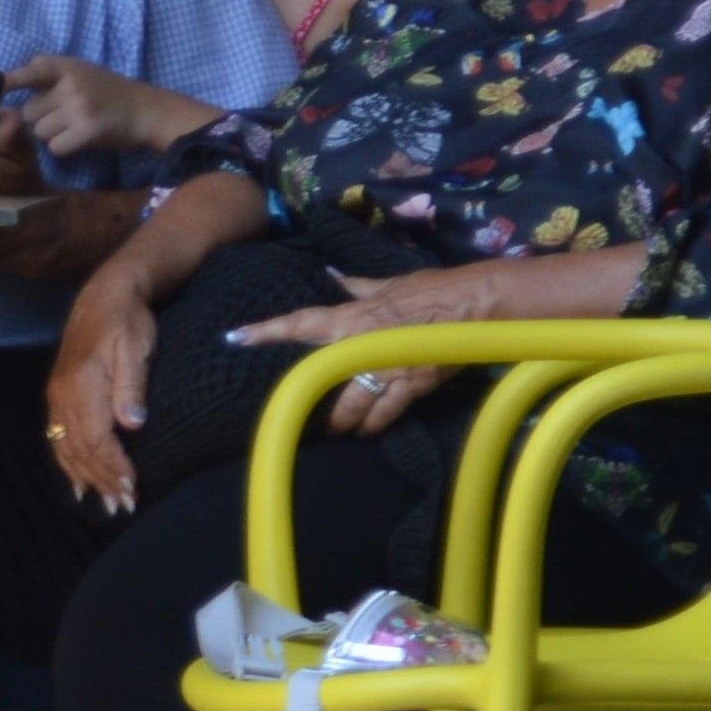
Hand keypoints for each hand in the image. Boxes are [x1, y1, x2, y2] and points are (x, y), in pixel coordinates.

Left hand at [4, 53, 197, 163]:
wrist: (146, 110)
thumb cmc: (108, 91)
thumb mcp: (81, 71)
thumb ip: (49, 74)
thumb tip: (10, 83)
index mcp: (67, 66)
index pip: (32, 71)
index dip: (12, 80)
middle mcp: (71, 84)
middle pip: (29, 112)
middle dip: (40, 118)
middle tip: (63, 116)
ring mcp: (80, 107)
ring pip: (40, 132)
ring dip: (52, 135)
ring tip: (73, 127)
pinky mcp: (88, 130)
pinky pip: (56, 147)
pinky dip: (64, 147)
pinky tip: (80, 139)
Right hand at [47, 272, 155, 512]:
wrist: (103, 295)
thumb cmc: (128, 321)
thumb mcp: (137, 347)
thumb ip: (133, 386)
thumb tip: (133, 424)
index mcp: (84, 385)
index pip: (97, 439)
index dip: (114, 466)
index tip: (133, 486)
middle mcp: (63, 395)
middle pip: (80, 450)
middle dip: (103, 480)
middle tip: (125, 504)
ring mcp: (57, 397)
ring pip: (67, 449)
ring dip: (87, 478)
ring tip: (106, 503)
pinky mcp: (57, 397)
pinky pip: (57, 439)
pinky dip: (68, 466)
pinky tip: (79, 485)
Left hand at [219, 261, 509, 435]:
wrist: (474, 306)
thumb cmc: (431, 290)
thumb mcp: (390, 283)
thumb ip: (357, 286)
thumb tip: (333, 278)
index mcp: (352, 317)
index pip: (300, 323)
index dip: (266, 331)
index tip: (237, 338)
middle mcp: (362, 346)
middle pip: (320, 377)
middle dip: (307, 396)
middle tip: (298, 406)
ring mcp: (386, 370)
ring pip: (351, 406)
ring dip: (341, 421)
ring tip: (336, 429)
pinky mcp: (411, 387)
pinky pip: (384, 414)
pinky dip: (373, 424)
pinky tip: (366, 432)